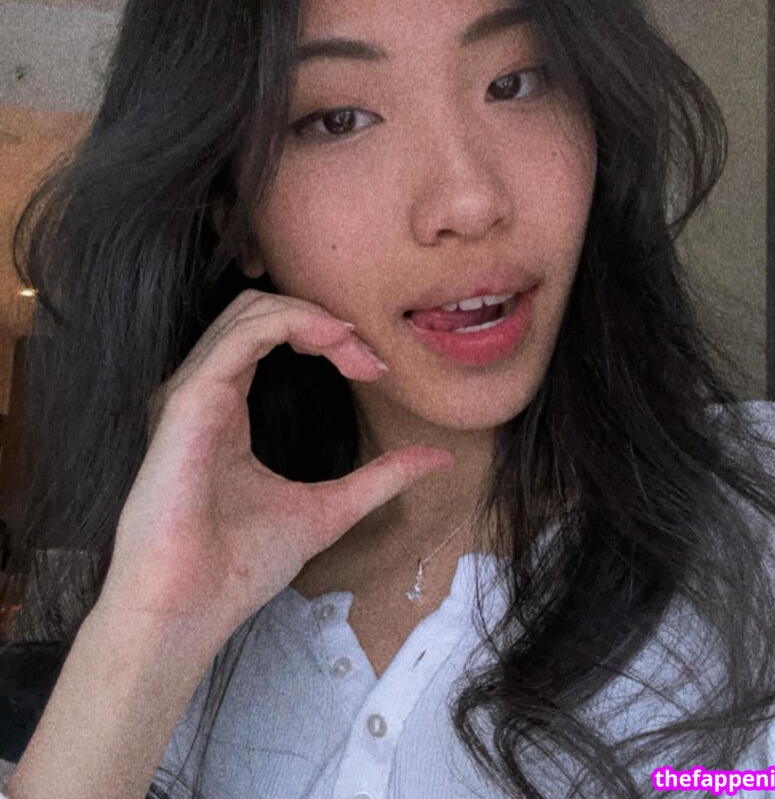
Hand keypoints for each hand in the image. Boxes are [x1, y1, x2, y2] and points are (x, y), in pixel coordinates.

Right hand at [97, 289, 452, 640]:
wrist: (187, 613)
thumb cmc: (237, 568)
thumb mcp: (329, 510)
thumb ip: (379, 479)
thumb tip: (438, 458)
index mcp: (224, 407)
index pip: (271, 335)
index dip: (328, 337)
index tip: (374, 370)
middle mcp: (203, 391)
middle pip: (262, 311)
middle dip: (324, 320)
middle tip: (369, 359)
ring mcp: (191, 393)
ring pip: (251, 310)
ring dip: (314, 317)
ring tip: (356, 348)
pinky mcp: (187, 403)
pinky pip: (240, 336)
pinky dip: (292, 323)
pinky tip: (333, 341)